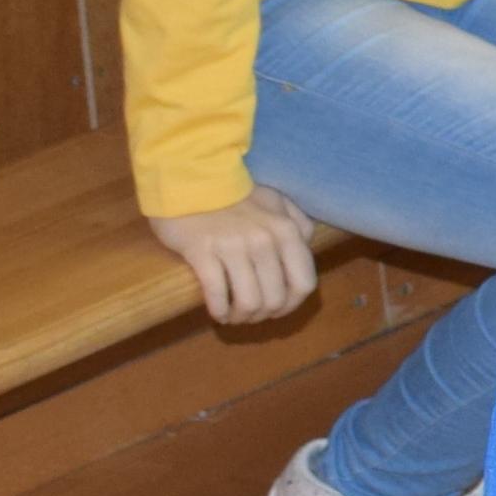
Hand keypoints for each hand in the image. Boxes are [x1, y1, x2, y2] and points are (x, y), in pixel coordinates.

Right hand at [154, 190, 319, 327]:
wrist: (189, 178)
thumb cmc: (234, 195)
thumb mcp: (276, 202)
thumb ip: (298, 223)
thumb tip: (306, 247)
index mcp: (286, 231)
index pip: (303, 284)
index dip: (291, 305)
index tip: (276, 308)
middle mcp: (264, 241)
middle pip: (274, 299)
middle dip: (263, 315)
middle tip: (249, 314)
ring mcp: (233, 247)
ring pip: (248, 302)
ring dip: (241, 317)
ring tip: (233, 315)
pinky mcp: (203, 252)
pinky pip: (216, 294)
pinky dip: (219, 310)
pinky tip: (217, 311)